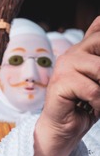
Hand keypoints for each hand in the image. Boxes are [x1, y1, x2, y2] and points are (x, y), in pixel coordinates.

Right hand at [34, 16, 99, 155]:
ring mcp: (64, 66)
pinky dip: (99, 103)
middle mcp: (72, 53)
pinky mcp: (60, 83)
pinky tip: (93, 108)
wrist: (64, 127)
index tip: (98, 72)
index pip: (99, 28)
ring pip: (99, 68)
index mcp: (83, 48)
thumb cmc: (87, 103)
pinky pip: (92, 90)